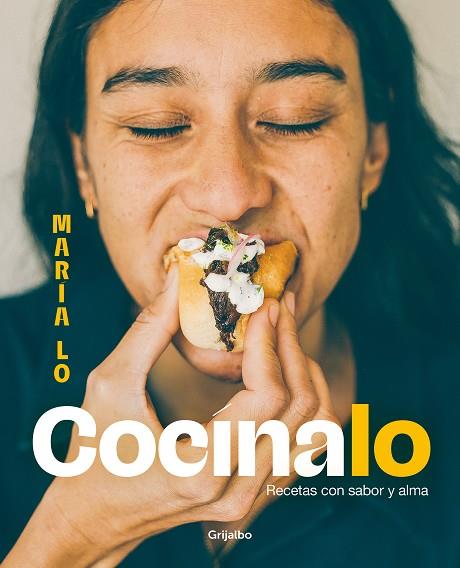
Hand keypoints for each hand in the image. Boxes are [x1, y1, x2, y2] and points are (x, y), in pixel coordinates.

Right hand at [4, 268, 337, 567]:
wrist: (93, 518)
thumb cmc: (93, 454)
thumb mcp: (111, 384)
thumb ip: (149, 328)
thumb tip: (182, 278)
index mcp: (201, 467)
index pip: (268, 398)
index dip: (270, 344)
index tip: (263, 306)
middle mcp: (235, 490)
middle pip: (300, 409)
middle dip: (292, 347)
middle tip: (280, 305)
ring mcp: (248, 497)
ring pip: (314, 429)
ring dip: (304, 374)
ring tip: (284, 332)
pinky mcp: (251, 493)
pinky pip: (300, 444)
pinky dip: (301, 401)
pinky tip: (282, 368)